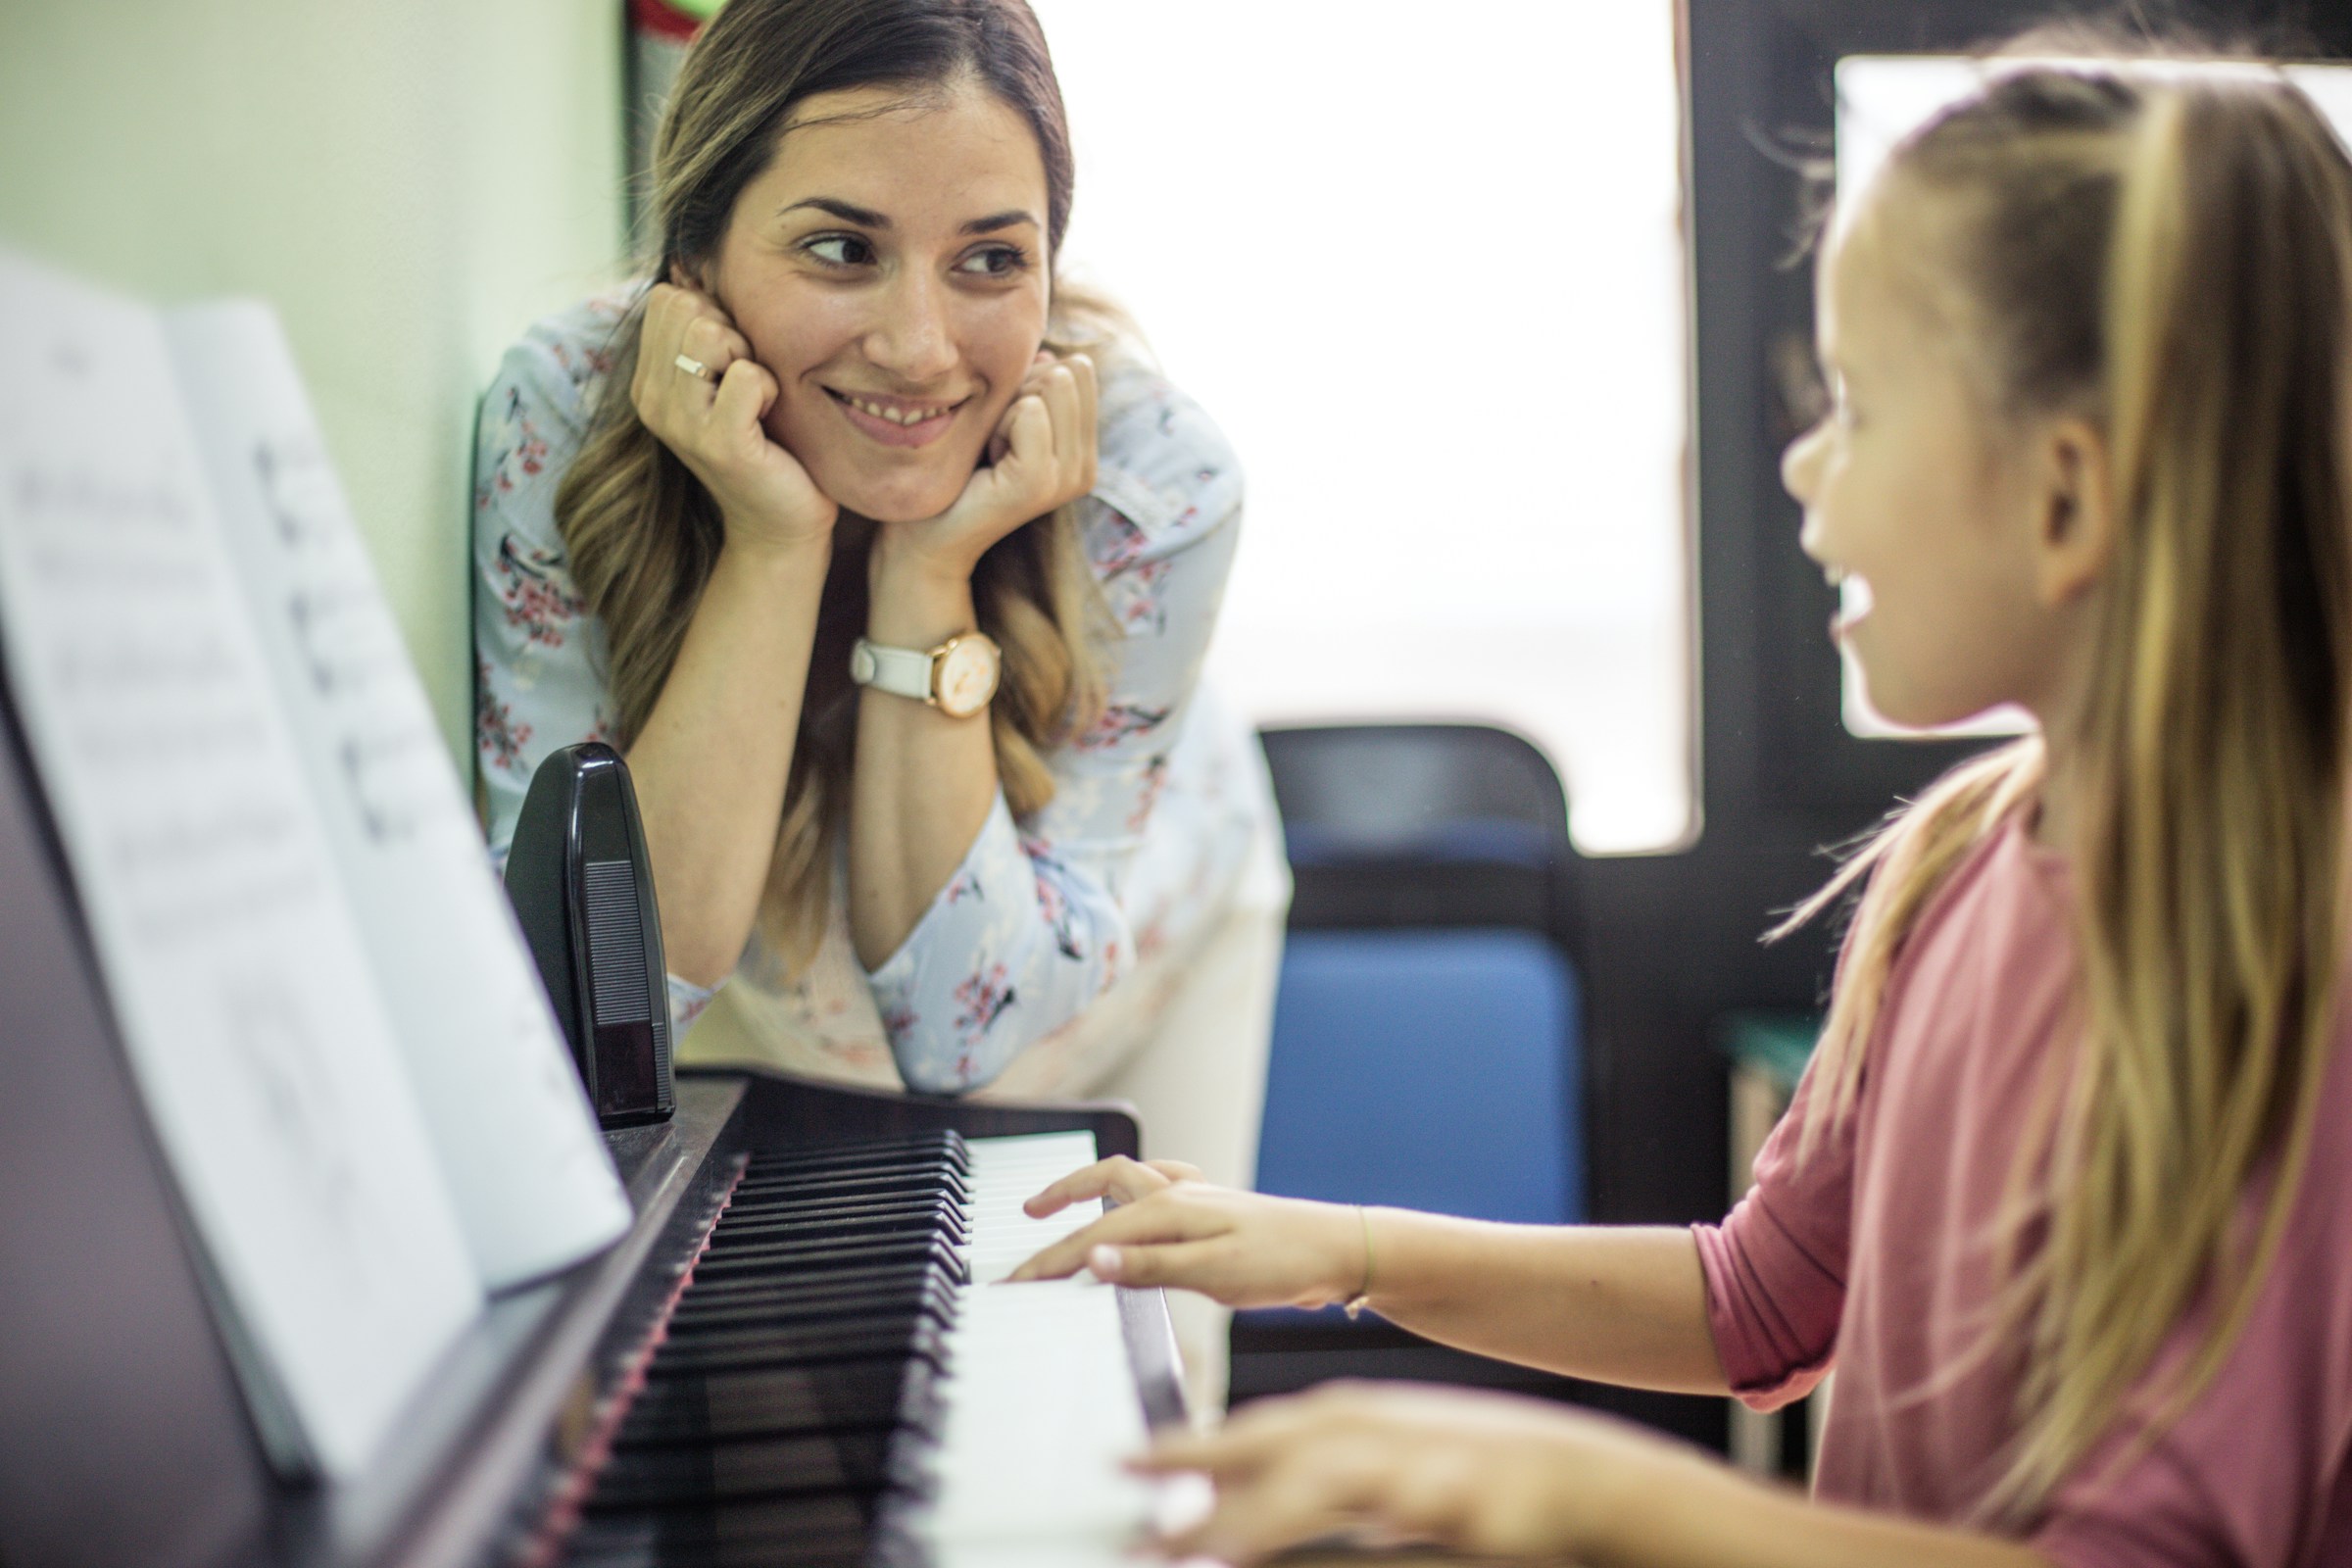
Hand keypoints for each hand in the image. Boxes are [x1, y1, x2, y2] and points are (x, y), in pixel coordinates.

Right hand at [631, 280, 837, 553]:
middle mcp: (652, 401)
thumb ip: (708, 332)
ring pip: (710, 334)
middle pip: (685, 307)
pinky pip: (749, 376)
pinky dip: (771, 388)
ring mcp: (681, 424)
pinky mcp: (719, 444)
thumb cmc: (766, 443)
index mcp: (648, 381)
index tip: (733, 361)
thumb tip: (695, 265)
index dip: (712, 315)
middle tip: (748, 381)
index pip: (667, 298)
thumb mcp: (726, 380)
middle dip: (730, 332)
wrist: (781, 522)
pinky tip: (770, 418)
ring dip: (750, 358)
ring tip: (758, 398)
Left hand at [875, 351, 1097, 584]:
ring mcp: (1066, 478)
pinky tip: (985, 460)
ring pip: (1051, 385)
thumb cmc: (957, 473)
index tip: (1003, 428)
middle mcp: (1085, 468)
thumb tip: (1051, 355)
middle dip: (1021, 393)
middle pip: (1068, 373)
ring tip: (989, 452)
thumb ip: (1031, 386)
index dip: (1031, 383)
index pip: (1078, 370)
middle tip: (993, 441)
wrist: (923, 537)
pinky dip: (997, 424)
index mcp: (1083, 452)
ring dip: (1007, 409)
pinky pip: (1030, 410)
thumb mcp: (1001, 419)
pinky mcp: (1038, 483)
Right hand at [1005, 1161, 1364, 1308]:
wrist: (1342, 1251)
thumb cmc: (1285, 1262)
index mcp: (1170, 1210)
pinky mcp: (1216, 1211)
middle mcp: (1179, 1195)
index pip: (1092, 1237)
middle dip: (1059, 1203)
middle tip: (1026, 1220)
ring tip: (1063, 1203)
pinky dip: (1138, 1189)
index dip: (1049, 1261)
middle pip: (1102, 1187)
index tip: (1013, 1283)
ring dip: (1092, 1185)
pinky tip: (1139, 1204)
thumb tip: (1090, 1258)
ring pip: (1130, 1178)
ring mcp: (1198, 1199)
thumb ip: (1148, 1267)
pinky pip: (1164, 1184)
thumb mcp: (1213, 1273)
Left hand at [1134, 1381, 1680, 1563]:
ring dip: (1261, 1508)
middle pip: (1270, 1443)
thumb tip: (1231, 1513)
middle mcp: (1371, 1433)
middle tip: (1133, 1495)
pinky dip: (1354, 1520)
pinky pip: (1399, 1512)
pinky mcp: (1456, 1501)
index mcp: (1347, 1423)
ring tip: (1203, 1540)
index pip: (1249, 1432)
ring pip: (1323, 1476)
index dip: (1182, 1447)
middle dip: (1200, 1464)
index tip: (1118, 1463)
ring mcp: (1412, 1463)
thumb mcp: (1382, 1471)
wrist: (1574, 1476)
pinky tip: (1330, 1534)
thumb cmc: (1468, 1477)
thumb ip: (1312, 1489)